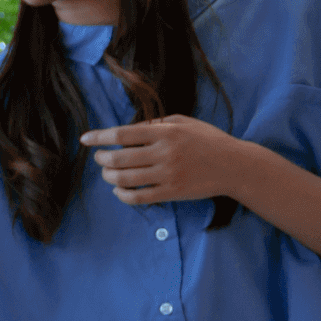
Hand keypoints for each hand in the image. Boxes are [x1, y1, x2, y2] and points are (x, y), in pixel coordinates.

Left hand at [82, 116, 254, 206]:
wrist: (234, 166)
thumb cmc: (208, 140)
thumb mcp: (184, 122)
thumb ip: (156, 124)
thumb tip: (129, 128)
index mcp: (165, 132)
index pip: (122, 134)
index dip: (99, 137)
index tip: (85, 139)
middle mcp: (164, 153)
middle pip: (118, 158)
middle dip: (102, 158)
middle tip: (99, 158)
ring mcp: (168, 174)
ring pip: (125, 179)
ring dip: (109, 177)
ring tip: (108, 173)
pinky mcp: (172, 192)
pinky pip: (138, 197)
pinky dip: (122, 195)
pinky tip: (119, 191)